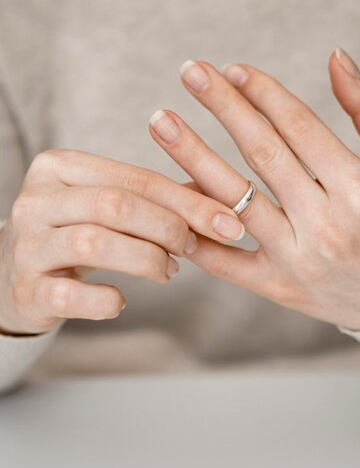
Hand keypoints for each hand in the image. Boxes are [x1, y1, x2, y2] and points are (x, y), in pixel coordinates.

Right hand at [0, 150, 243, 334]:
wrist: (15, 274)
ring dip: (146, 260)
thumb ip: (157, 200)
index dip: (189, 202)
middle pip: (115, 205)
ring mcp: (26, 245)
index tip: (231, 223)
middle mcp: (36, 200)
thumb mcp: (108, 206)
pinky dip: (108, 300)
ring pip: (94, 243)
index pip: (135, 178)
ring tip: (167, 271)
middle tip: (192, 247)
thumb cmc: (76, 233)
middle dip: (168, 228)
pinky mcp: (26, 290)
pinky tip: (123, 300)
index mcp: (59, 167)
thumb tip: (226, 202)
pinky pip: (73, 295)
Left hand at [149, 50, 359, 330]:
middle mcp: (326, 226)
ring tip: (161, 122)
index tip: (233, 68)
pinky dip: (195, 232)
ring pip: (234, 201)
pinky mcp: (278, 287)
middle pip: (262, 154)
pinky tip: (168, 198)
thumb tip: (335, 57)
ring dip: (192, 157)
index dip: (263, 92)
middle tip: (190, 71)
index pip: (299, 127)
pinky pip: (226, 261)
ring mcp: (297, 261)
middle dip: (223, 107)